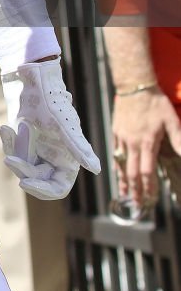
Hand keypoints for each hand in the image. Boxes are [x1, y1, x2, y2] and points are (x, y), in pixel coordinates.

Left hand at [0, 58, 100, 198]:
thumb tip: (96, 169)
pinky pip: (14, 151)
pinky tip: (5, 129)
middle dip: (22, 169)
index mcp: (68, 157)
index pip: (58, 188)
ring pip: (22, 165)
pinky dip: (8, 142)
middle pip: (36, 178)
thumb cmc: (50, 99)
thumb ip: (78, 147)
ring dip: (13, 150)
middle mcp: (54, 156)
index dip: (43, 190)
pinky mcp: (24, 141)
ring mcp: (39, 149)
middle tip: (10, 158)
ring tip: (8, 130)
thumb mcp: (62, 124)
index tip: (24, 183)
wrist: (30, 79)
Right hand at [112, 88, 180, 206]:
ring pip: (122, 164)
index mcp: (147, 142)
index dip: (149, 187)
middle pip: (132, 172)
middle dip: (135, 190)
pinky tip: (118, 172)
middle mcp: (132, 143)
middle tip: (136, 205)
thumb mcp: (171, 121)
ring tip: (124, 195)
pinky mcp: (116, 131)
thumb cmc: (155, 103)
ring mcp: (122, 137)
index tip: (150, 199)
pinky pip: (116, 152)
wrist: (134, 86)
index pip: (147, 171)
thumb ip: (178, 140)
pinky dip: (117, 165)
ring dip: (123, 181)